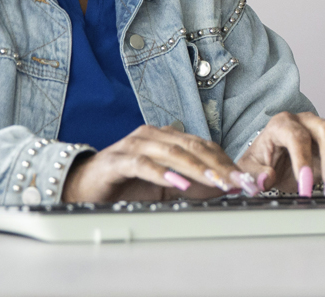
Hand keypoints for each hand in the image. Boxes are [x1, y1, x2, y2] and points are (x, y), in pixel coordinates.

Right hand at [62, 125, 250, 202]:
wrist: (81, 187)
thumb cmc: (126, 185)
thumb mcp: (165, 186)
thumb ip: (192, 184)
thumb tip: (225, 188)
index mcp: (166, 137)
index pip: (203, 145)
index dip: (225, 161)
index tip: (243, 178)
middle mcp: (152, 135)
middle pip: (192, 146)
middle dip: (217, 164)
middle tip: (236, 181)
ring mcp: (133, 145)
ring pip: (171, 152)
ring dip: (196, 168)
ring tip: (215, 181)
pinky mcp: (117, 161)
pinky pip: (143, 164)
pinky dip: (163, 174)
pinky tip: (178, 183)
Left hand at [238, 112, 324, 197]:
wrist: (271, 158)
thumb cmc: (261, 160)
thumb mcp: (248, 167)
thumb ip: (253, 174)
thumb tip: (266, 179)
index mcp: (282, 124)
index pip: (296, 137)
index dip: (302, 161)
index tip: (305, 186)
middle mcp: (307, 122)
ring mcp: (324, 131)